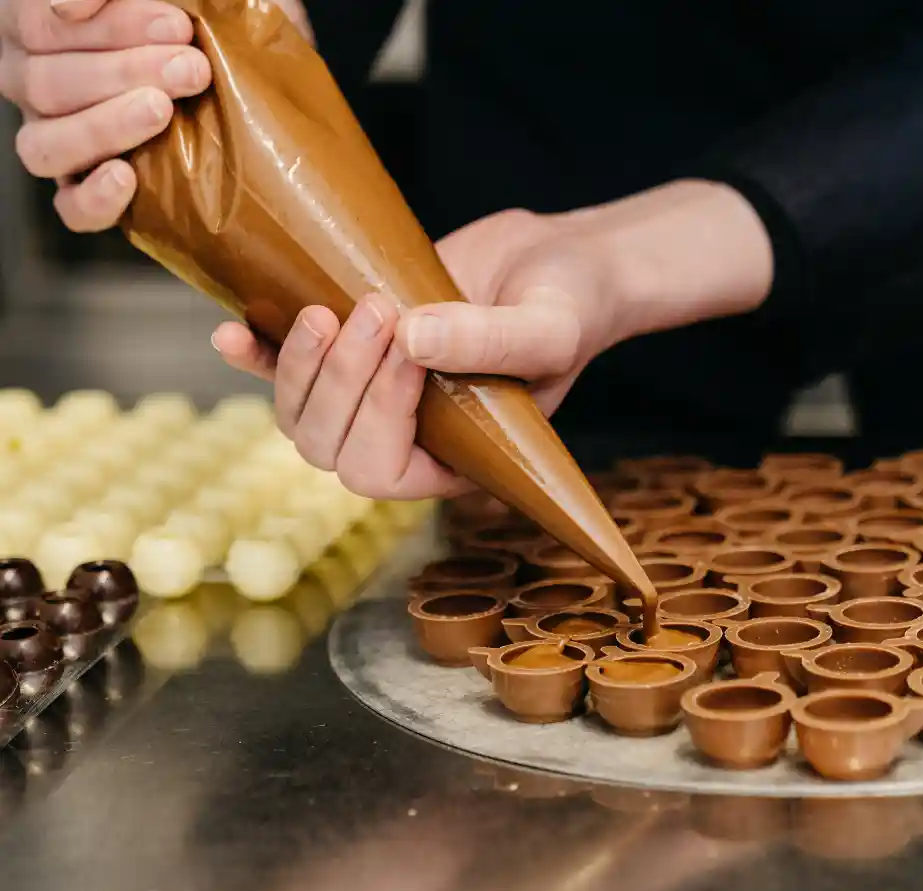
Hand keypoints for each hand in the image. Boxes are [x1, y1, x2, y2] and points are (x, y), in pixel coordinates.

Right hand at [0, 0, 311, 231]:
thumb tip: (65, 4)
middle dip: (124, 73)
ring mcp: (57, 138)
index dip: (108, 25)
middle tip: (191, 69)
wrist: (234, 72)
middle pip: (44, 83)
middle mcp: (33, 80)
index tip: (177, 24)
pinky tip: (126, 178)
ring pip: (46, 145)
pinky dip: (94, 198)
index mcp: (38, 24)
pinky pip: (71, 207)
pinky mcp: (87, 190)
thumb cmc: (199, 23)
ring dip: (106, 127)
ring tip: (164, 111)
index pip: (40, 22)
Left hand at [212, 179, 774, 499]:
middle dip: (341, 380)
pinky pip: (283, 372)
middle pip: (331, 448)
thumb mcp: (547, 329)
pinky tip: (232, 330)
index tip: (410, 344)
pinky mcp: (348, 349)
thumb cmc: (569, 307)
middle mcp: (409, 437)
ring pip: (300, 415)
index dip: (380, 416)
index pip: (385, 473)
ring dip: (300, 366)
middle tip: (376, 308)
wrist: (554, 261)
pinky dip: (255, 355)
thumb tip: (409, 337)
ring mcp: (372, 395)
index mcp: (456, 457)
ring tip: (328, 308)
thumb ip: (489, 340)